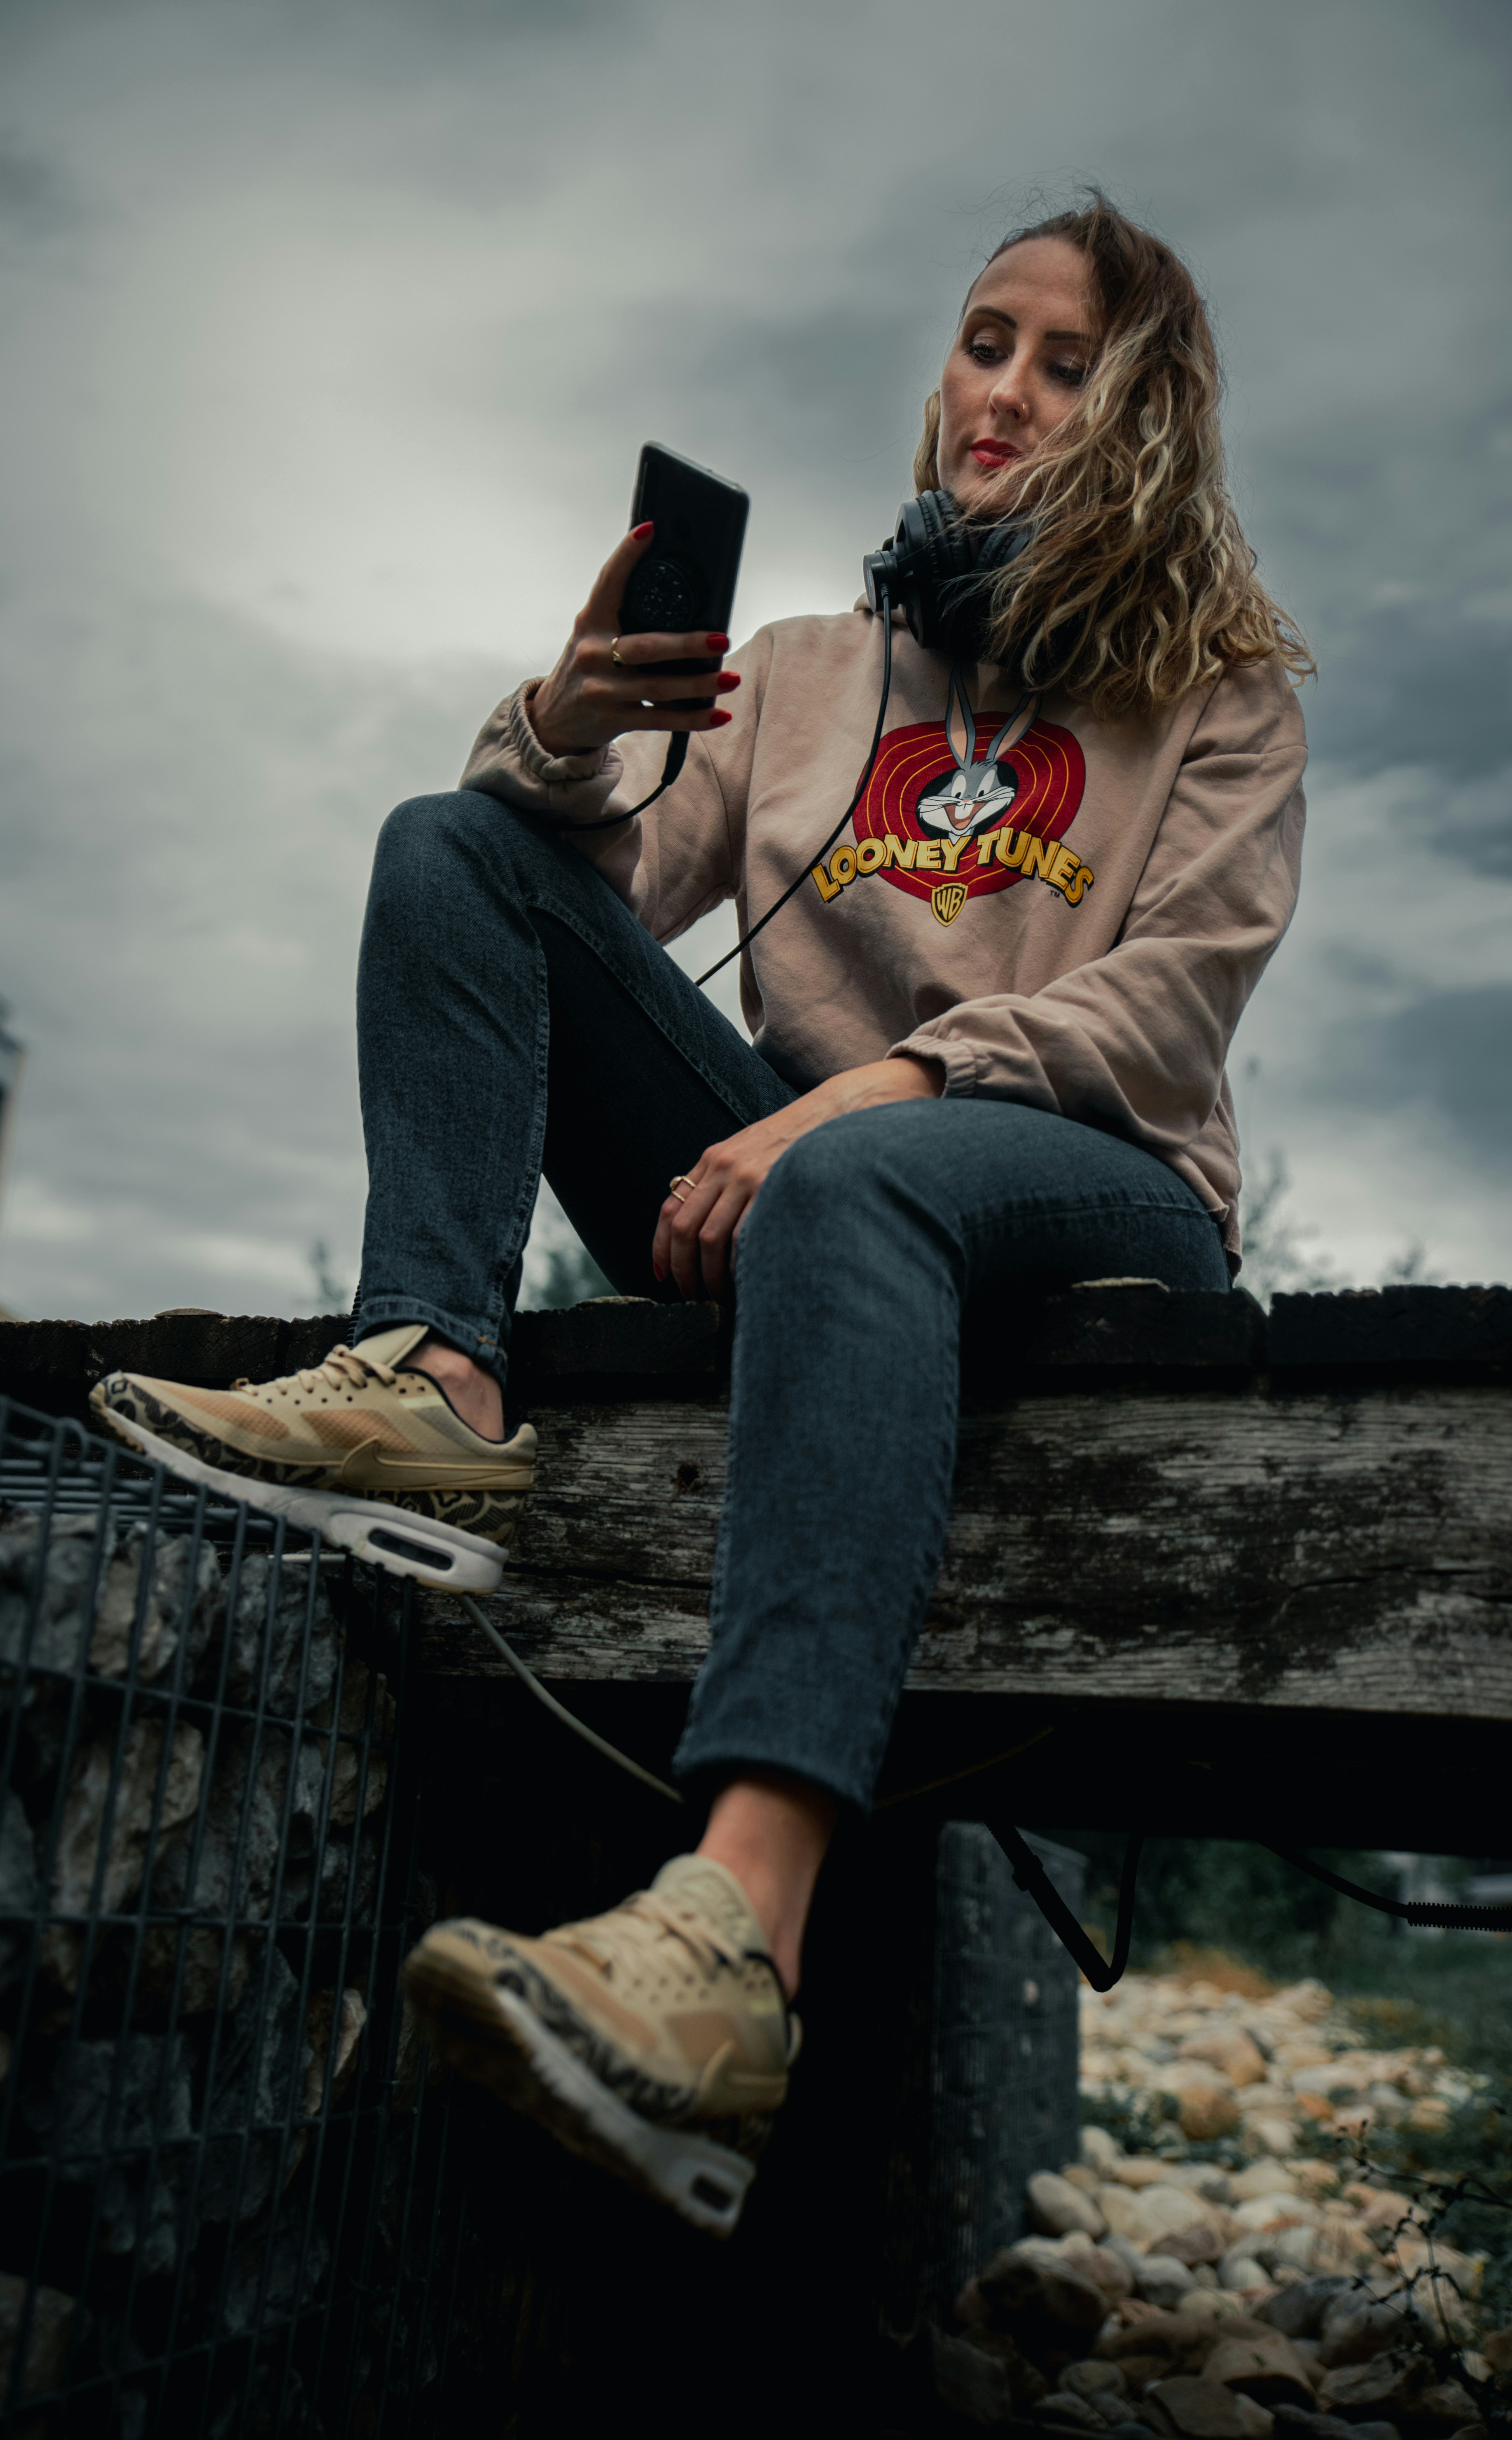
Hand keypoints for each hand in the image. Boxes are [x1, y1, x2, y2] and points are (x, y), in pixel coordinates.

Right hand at [531, 523, 740, 755]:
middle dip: (686, 644)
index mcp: (591, 622)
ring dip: (699, 685)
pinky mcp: (612, 720)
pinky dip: (692, 718)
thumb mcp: (595, 635)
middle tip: (721, 638)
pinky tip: (718, 715)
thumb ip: (626, 618)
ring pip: (657, 688)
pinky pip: (659, 720)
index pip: (608, 582)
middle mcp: (592, 653)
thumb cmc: (589, 667)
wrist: (553, 719)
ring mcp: (601, 690)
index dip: (627, 555)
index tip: (650, 529)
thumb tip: (685, 603)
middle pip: (645, 647)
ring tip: (730, 677)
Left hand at [653, 1055, 943, 1297]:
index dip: (661, 1248)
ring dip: (708, 1276)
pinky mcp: (772, 1188)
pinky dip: (737, 1266)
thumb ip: (724, 1181)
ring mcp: (748, 1177)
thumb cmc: (795, 1141)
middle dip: (682, 1271)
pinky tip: (744, 1281)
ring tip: (717, 1298)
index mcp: (713, 1159)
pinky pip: (743, 1237)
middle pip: (684, 1229)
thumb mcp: (749, 1151)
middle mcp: (723, 1167)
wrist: (835, 1113)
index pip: (670, 1209)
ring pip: (709, 1239)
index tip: (662, 1276)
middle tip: (691, 1297)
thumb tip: (702, 1228)